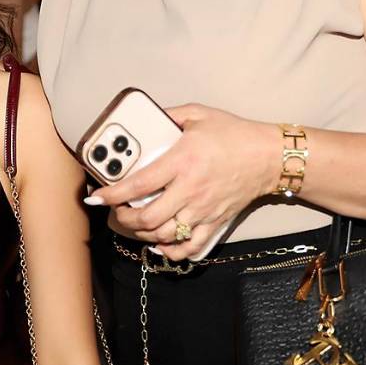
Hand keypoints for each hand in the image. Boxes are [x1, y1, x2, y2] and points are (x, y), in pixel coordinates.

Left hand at [86, 104, 277, 261]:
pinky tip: (158, 243)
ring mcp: (203, 210)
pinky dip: (170, 251)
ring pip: (164, 236)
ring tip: (134, 223)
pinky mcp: (214, 222)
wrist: (268, 156)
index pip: (138, 185)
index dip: (112, 195)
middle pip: (147, 218)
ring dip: (142, 234)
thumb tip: (145, 116)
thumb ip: (168, 115)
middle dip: (123, 219)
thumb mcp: (198, 114)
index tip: (97, 197)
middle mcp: (190, 189)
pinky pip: (189, 247)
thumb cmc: (233, 134)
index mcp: (182, 161)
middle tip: (115, 210)